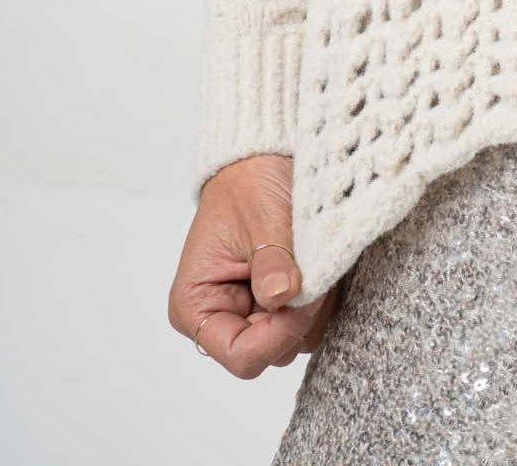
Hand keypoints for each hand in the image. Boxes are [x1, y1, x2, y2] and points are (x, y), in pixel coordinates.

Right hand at [169, 152, 340, 376]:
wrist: (262, 162)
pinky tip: (319, 266)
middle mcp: (221, 320)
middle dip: (300, 316)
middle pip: (272, 352)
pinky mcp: (278, 306)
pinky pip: (310, 322)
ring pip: (297, 340)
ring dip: (315, 306)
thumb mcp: (260, 217)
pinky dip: (321, 298)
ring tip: (313, 261)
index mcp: (195, 307)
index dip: (279, 333)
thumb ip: (271, 261)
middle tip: (315, 270)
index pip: (241, 355)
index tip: (303, 294)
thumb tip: (281, 297)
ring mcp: (252, 316)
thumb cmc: (248, 184)